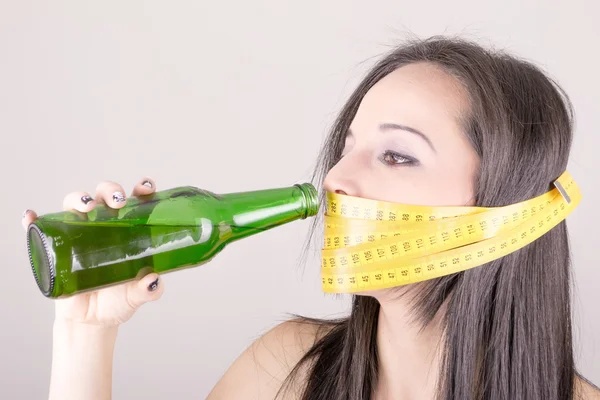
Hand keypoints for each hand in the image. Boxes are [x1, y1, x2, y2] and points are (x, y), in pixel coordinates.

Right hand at [22, 177, 164, 326]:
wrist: (93, 320)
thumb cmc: (118, 299)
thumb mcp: (137, 295)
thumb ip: (149, 289)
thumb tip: (152, 280)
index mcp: (127, 228)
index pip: (135, 200)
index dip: (141, 188)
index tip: (146, 189)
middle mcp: (102, 224)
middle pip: (104, 195)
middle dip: (111, 191)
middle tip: (118, 202)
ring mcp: (77, 233)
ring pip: (74, 204)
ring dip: (78, 197)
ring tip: (86, 206)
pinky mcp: (55, 247)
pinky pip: (40, 228)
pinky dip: (33, 220)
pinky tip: (31, 217)